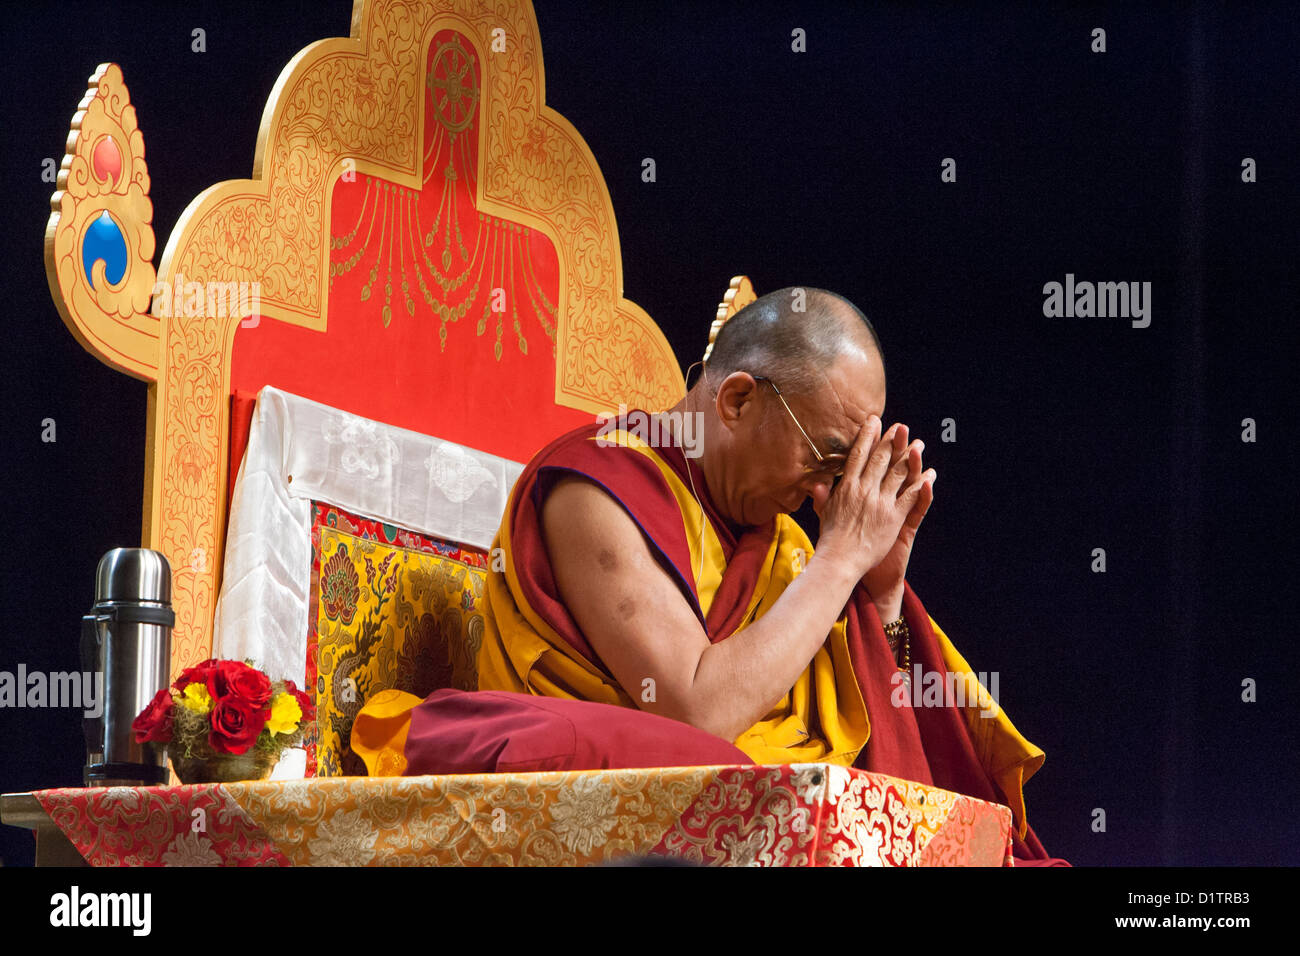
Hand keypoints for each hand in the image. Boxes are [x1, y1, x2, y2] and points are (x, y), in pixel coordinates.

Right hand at [813, 416, 934, 581]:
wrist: (840, 560)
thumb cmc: (830, 540)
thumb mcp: (824, 514)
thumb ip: (822, 497)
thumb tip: (816, 483)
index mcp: (846, 487)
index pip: (858, 455)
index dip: (867, 436)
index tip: (874, 421)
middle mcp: (864, 490)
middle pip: (880, 459)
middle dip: (891, 440)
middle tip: (900, 426)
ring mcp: (880, 503)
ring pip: (898, 474)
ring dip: (910, 457)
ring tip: (918, 444)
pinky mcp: (893, 517)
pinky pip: (910, 496)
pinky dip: (921, 484)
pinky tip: (929, 474)